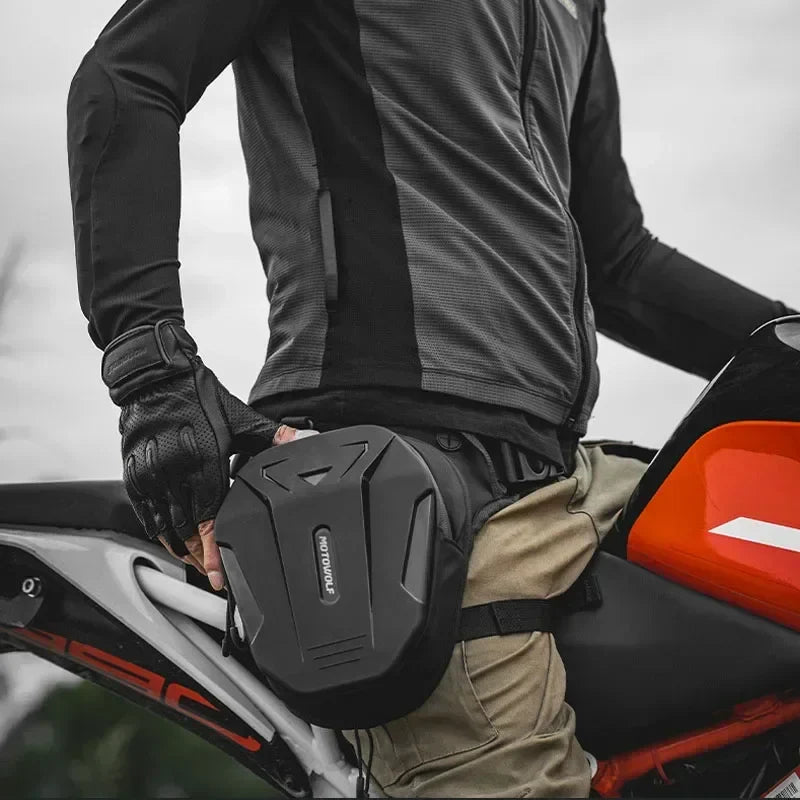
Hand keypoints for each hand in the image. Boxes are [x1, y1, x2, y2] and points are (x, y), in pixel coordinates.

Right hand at [103, 321, 281, 574]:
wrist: (156, 376)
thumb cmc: (198, 395)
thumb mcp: (241, 417)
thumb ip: (274, 437)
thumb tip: (305, 443)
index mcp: (203, 460)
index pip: (209, 515)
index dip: (213, 547)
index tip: (217, 571)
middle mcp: (173, 471)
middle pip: (187, 528)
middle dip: (201, 556)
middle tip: (214, 574)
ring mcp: (150, 475)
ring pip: (165, 527)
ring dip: (182, 549)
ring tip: (198, 564)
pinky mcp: (135, 475)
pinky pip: (147, 516)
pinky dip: (161, 534)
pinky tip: (174, 542)